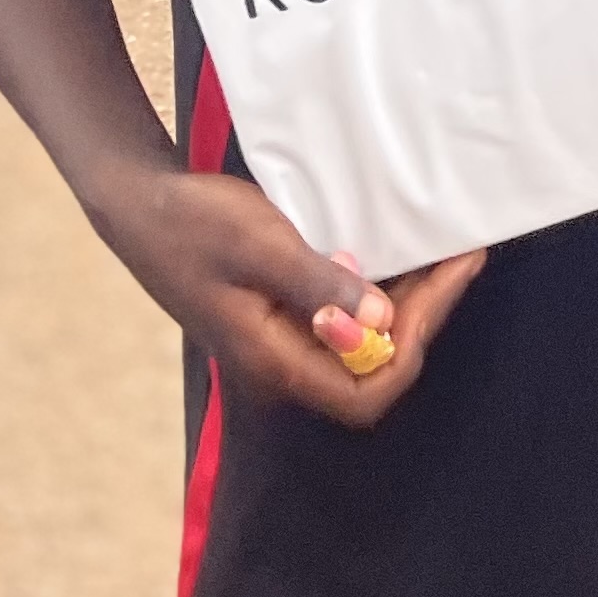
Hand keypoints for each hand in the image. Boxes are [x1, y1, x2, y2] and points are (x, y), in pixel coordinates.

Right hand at [98, 159, 484, 425]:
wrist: (136, 205)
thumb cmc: (192, 224)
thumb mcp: (259, 245)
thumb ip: (319, 284)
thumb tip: (379, 322)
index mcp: (272, 362)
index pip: (364, 391)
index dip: (412, 345)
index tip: (445, 280)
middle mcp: (280, 365)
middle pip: (370, 370)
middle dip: (423, 316)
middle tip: (461, 256)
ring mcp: (279, 343)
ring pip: (360, 347)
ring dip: (406, 304)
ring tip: (444, 253)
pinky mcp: (279, 318)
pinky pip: (342, 322)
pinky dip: (377, 293)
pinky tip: (398, 255)